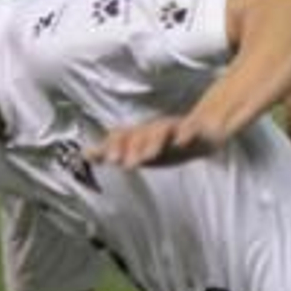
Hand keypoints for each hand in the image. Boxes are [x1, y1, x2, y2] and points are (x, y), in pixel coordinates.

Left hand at [89, 113, 226, 167]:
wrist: (206, 130)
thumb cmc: (169, 143)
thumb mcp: (141, 151)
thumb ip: (113, 151)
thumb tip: (84, 154)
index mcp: (143, 135)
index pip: (123, 136)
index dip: (112, 145)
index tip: (101, 158)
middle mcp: (156, 129)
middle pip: (141, 134)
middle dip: (131, 147)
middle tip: (121, 162)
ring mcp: (177, 128)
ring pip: (162, 130)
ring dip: (153, 142)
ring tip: (147, 157)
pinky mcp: (197, 129)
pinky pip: (191, 130)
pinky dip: (186, 133)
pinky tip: (182, 141)